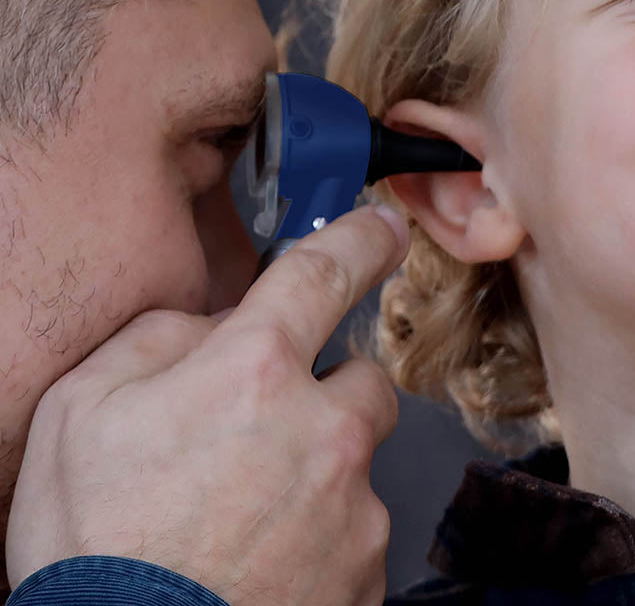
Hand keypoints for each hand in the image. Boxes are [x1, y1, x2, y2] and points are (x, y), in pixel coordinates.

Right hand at [5, 205, 407, 605]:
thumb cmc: (94, 550)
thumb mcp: (82, 410)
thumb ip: (160, 338)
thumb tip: (218, 322)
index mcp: (254, 373)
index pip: (327, 271)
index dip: (363, 239)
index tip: (384, 230)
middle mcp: (322, 430)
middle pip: (364, 379)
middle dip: (326, 393)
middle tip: (267, 433)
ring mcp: (351, 507)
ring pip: (358, 460)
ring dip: (321, 470)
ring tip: (247, 515)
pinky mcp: (365, 572)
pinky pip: (355, 530)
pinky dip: (322, 537)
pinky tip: (264, 561)